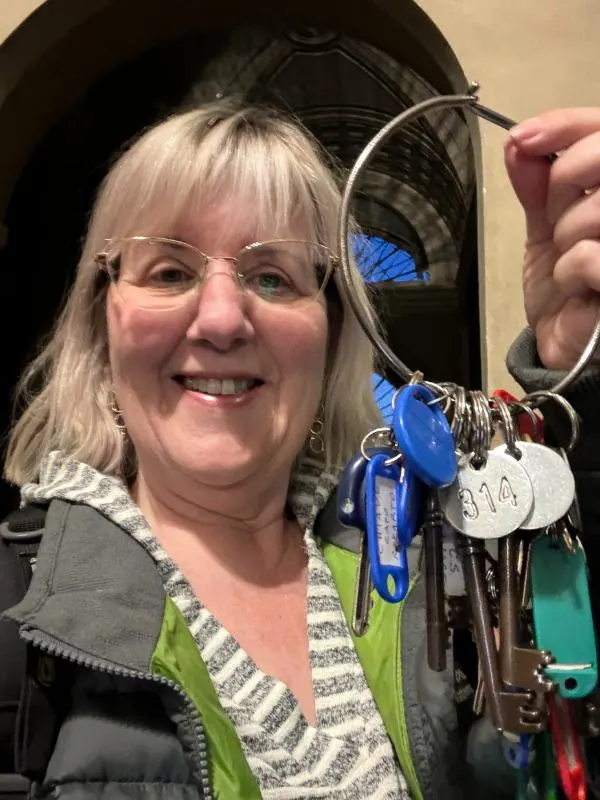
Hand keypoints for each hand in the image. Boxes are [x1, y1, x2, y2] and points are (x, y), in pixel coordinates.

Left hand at [505, 108, 599, 370]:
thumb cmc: (566, 281)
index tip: (523, 139)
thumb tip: (518, 144)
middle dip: (564, 177)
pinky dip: (569, 271)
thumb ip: (537, 184)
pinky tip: (575, 288)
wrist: (566, 341)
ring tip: (567, 258)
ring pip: (597, 207)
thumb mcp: (545, 225)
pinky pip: (591, 256)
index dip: (567, 125)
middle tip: (552, 211)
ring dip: (564, 233)